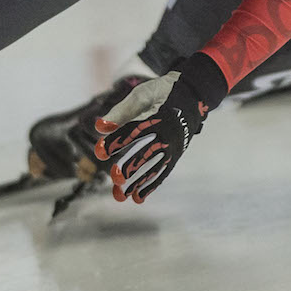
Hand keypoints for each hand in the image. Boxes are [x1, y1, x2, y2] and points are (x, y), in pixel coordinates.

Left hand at [92, 54, 222, 202]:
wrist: (191, 95)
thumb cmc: (159, 94)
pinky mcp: (175, 154)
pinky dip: (151, 185)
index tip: (100, 151)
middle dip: (130, 165)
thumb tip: (99, 126)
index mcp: (156, 116)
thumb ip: (120, 112)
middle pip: (146, 152)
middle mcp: (167, 133)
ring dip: (138, 182)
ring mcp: (173, 145)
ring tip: (121, 196)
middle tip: (115, 177)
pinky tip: (138, 197)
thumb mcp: (141, 95)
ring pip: (154, 166)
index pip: (133, 130)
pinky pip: (163, 172)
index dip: (116, 140)